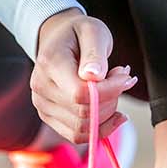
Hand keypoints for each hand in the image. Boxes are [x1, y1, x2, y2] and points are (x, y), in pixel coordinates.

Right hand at [31, 8, 135, 142]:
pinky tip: (111, 112)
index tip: (126, 76)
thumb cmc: (78, 33)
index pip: (80, 94)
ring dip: (107, 114)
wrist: (58, 38)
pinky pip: (76, 135)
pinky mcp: (49, 117)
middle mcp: (41, 89)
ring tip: (112, 89)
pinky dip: (99, 128)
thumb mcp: (93, 31)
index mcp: (49, 65)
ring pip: (82, 128)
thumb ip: (94, 53)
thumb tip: (93, 77)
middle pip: (83, 113)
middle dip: (111, 100)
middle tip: (121, 78)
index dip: (110, 91)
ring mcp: (42, 106)